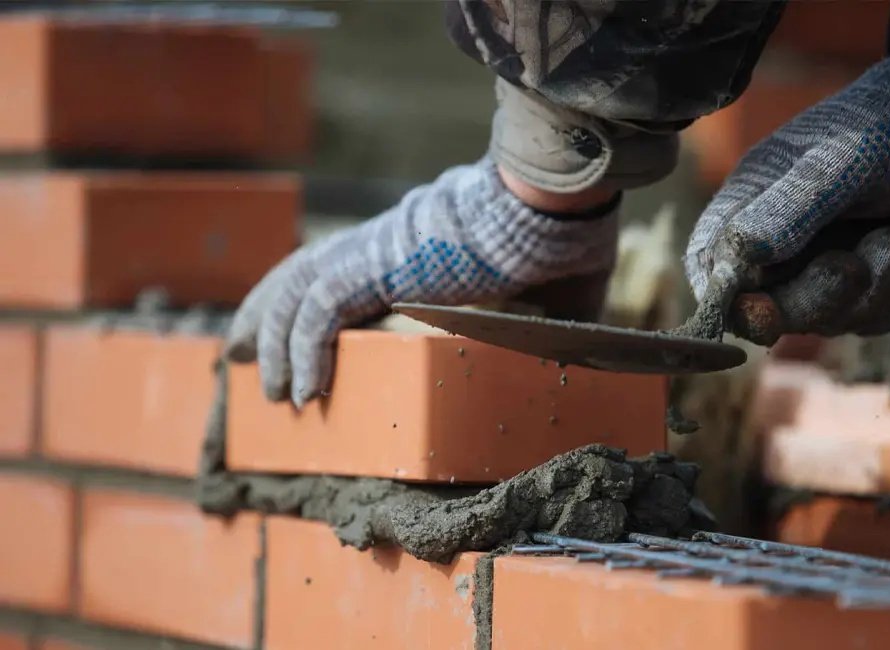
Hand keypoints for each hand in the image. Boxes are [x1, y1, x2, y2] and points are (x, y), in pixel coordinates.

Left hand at [225, 158, 618, 407]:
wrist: (555, 206)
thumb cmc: (557, 241)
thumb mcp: (546, 294)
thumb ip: (541, 321)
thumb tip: (575, 348)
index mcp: (411, 249)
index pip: (338, 273)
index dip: (305, 305)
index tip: (295, 344)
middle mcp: (382, 246)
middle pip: (300, 276)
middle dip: (265, 318)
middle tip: (239, 357)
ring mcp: (378, 252)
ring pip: (298, 292)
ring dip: (275, 344)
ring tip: (270, 394)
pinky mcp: (381, 265)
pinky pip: (321, 312)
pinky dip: (305, 351)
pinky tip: (304, 393)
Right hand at [685, 52, 889, 344]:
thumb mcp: (839, 162)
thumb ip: (789, 209)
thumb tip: (736, 259)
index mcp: (749, 204)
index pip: (709, 263)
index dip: (724, 299)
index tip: (759, 313)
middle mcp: (779, 243)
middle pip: (771, 309)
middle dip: (817, 296)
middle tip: (851, 266)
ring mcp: (824, 266)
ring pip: (831, 319)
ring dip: (878, 287)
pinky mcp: (871, 283)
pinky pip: (877, 315)